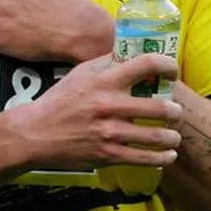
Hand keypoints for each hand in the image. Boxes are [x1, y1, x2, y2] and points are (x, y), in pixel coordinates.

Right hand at [0, 53, 182, 171]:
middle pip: (162, 107)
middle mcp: (110, 105)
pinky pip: (146, 158)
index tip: (172, 71)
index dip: (167, 65)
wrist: (35, 133)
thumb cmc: (59, 101)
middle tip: (175, 111)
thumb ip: (106, 63)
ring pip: (159, 136)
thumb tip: (130, 52)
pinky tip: (168, 154)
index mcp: (104, 81)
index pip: (146, 64)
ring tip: (173, 134)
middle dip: (176, 111)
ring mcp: (110, 133)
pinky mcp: (109, 155)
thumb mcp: (79, 74)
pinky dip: (164, 157)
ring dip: (173, 136)